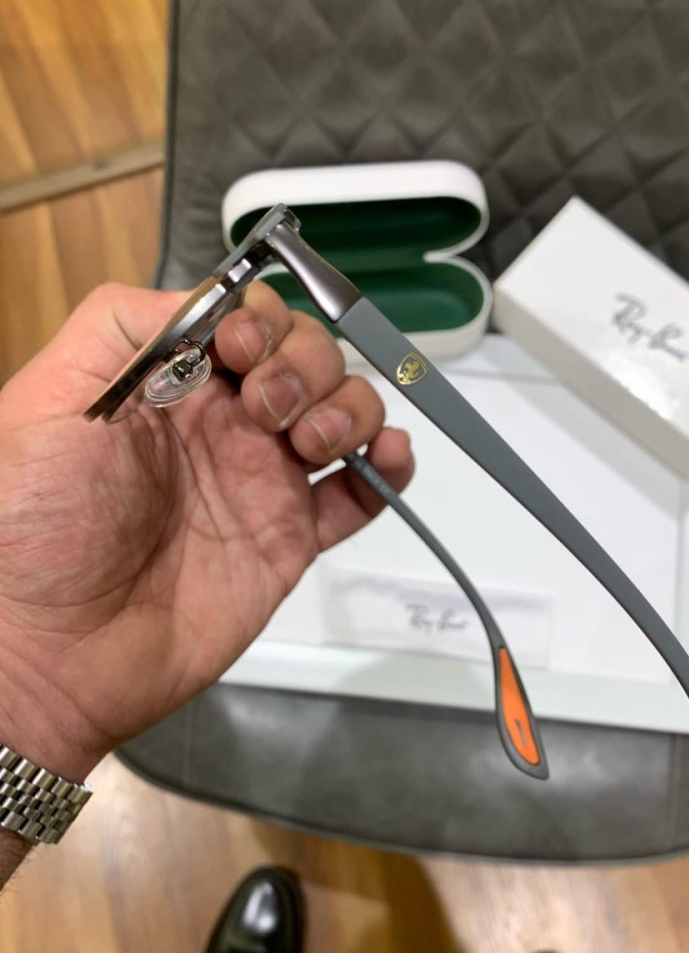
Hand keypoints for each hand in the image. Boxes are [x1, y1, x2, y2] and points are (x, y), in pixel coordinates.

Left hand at [0, 282, 412, 780]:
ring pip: (342, 413)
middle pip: (306, 356)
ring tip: (313, 441)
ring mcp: (262, 479)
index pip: (244, 319)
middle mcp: (223, 423)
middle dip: (305, 364)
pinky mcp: (290, 537)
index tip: (243, 351)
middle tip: (267, 409)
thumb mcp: (49, 402)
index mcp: (170, 384)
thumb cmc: (32, 530)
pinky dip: (388, 469)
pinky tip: (386, 457)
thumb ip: (120, 330)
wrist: (52, 653)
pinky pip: (357, 496)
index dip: (261, 320)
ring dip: (349, 407)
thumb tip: (205, 298)